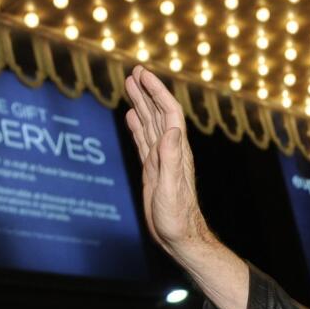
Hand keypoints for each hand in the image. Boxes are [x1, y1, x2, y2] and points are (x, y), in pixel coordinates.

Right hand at [121, 66, 250, 308]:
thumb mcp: (173, 188)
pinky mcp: (153, 170)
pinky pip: (144, 141)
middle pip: (158, 113)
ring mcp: (161, 160)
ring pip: (150, 124)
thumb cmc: (177, 218)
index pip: (168, 113)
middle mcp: (170, 151)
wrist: (180, 237)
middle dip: (148, 91)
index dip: (157, 91)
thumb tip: (170, 128)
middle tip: (135, 71)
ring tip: (130, 85)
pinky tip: (132, 116)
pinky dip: (138, 126)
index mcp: (176, 151)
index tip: (143, 74)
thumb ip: (171, 158)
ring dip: (141, 103)